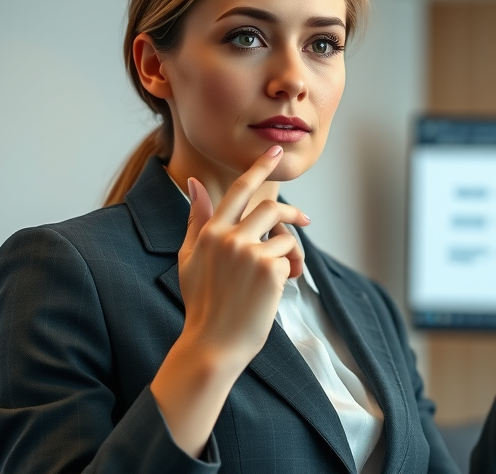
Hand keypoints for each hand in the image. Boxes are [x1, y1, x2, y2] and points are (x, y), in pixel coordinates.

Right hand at [177, 144, 310, 366]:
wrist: (213, 345)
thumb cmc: (202, 305)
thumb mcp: (190, 259)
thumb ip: (197, 220)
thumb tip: (195, 183)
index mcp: (209, 232)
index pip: (239, 190)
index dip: (260, 167)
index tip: (276, 151)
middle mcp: (228, 237)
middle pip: (271, 208)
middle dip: (292, 213)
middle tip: (305, 220)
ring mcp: (249, 253)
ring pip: (284, 236)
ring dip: (289, 252)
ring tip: (283, 274)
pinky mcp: (269, 270)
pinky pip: (290, 258)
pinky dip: (289, 271)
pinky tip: (277, 289)